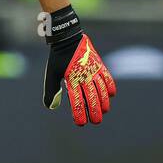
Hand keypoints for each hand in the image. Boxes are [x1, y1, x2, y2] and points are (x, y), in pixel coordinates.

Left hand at [43, 7, 115, 125]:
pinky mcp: (99, 65)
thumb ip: (52, 90)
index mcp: (72, 79)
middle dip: (94, 111)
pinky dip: (110, 86)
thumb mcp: (51, 74)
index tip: (81, 123)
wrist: (67, 38)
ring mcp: (94, 70)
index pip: (77, 101)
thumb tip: (51, 107)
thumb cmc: (58, 58)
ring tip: (104, 111)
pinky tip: (111, 94)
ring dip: (104, 102)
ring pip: (102, 90)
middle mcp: (84, 76)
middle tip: (96, 121)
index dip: (79, 113)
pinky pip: (108, 77)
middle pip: (92, 98)